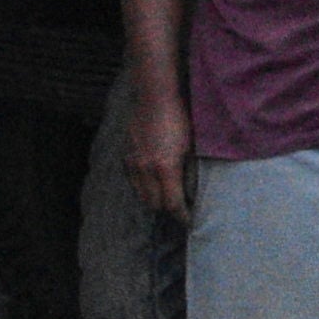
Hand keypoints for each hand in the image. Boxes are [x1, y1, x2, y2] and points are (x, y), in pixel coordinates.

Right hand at [121, 75, 192, 219]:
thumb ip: (189, 171)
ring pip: (141, 194)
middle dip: (167, 209)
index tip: (189, 221)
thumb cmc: (179, 119)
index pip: (172, 204)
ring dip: (153, 199)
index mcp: (165, 168)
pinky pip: (132, 181)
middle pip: (154, 204)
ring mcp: (133, 162)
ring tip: (166, 198)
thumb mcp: (191, 147)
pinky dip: (142, 186)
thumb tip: (192, 190)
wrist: (154, 96)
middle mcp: (146, 168)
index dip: (182, 216)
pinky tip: (153, 183)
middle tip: (179, 209)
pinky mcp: (126, 154)